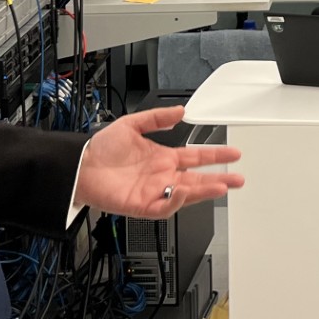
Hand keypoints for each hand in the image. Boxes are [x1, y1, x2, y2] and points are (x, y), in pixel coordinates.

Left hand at [73, 105, 244, 217]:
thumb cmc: (101, 150)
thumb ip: (156, 118)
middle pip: (198, 180)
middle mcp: (162, 177)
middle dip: (220, 179)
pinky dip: (176, 202)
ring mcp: (154, 192)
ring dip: (204, 192)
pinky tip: (183, 191)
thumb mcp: (131, 124)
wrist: (80, 166)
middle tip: (238, 179)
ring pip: (186, 195)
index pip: (196, 158)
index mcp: (163, 158)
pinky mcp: (142, 205)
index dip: (216, 156)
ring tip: (221, 187)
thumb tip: (179, 111)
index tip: (233, 154)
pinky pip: (164, 207)